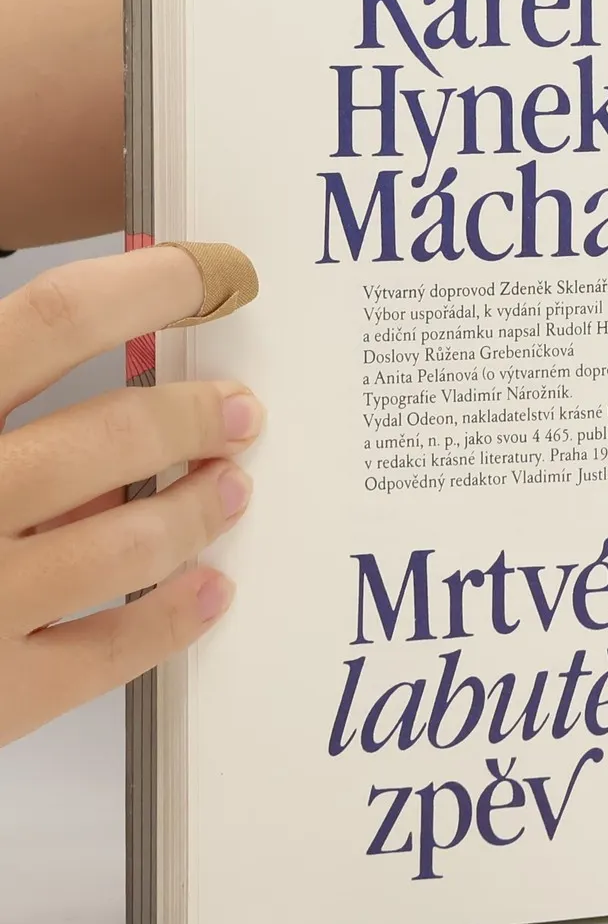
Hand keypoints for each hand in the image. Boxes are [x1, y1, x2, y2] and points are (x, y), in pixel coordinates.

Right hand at [0, 246, 261, 746]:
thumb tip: (102, 351)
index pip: (51, 318)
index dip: (147, 286)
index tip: (207, 276)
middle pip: (114, 433)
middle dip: (195, 415)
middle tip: (240, 409)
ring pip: (133, 540)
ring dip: (199, 509)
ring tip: (229, 490)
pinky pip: (116, 647)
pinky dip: (177, 614)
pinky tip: (207, 588)